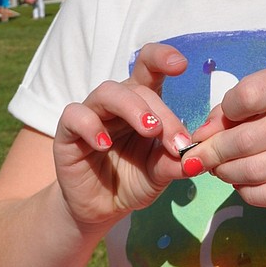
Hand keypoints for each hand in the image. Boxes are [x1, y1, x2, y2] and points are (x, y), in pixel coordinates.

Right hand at [52, 46, 189, 228]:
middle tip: (177, 142)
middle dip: (160, 112)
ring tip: (149, 130)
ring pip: (107, 93)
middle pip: (137, 88)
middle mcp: (116, 104)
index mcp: (142, 104)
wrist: (102, 208)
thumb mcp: (160, 174)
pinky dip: (91, 126)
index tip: (181, 65)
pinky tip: (105, 144)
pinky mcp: (68, 133)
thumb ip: (175, 162)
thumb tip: (198, 157)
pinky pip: (75, 116)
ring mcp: (91, 115)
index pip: (148, 68)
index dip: (162, 58)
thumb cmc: (132, 181)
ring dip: (132, 108)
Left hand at [182, 62, 265, 206]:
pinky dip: (246, 192)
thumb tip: (201, 138)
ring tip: (221, 169)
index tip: (219, 125)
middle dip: (213, 153)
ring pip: (254, 171)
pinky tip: (243, 183)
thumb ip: (234, 108)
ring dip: (226, 174)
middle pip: (245, 140)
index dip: (224, 114)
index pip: (246, 97)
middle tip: (202, 158)